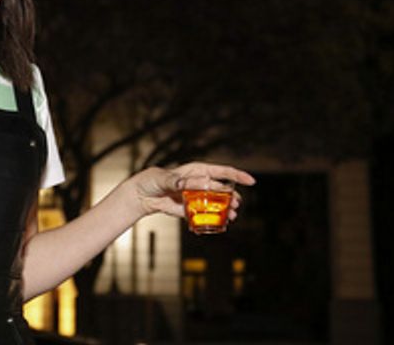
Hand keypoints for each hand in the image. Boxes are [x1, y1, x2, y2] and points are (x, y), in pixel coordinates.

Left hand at [132, 162, 255, 221]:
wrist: (141, 195)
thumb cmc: (152, 180)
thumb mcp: (165, 179)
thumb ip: (179, 181)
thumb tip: (198, 183)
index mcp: (196, 170)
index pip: (221, 171)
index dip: (237, 175)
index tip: (251, 181)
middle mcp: (199, 182)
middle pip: (222, 189)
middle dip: (232, 196)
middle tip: (236, 205)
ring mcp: (196, 196)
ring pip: (216, 202)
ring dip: (225, 208)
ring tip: (232, 216)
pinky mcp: (190, 209)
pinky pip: (204, 214)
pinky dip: (213, 219)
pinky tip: (220, 223)